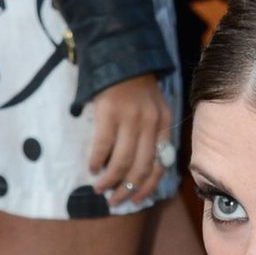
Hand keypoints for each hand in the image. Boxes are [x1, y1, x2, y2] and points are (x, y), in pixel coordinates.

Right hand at [87, 74, 171, 206]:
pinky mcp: (109, 113)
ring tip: (99, 187)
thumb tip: (140, 169)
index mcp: (163, 124)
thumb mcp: (153, 108)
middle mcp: (150, 124)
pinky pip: (103, 146)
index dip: (147, 187)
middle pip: (141, 168)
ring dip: (109, 180)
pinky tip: (92, 168)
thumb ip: (152, 134)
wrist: (119, 54)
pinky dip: (96, 161)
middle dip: (127, 190)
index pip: (160, 165)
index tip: (135, 199)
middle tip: (113, 200)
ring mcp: (130, 118)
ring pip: (122, 162)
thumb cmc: (134, 85)